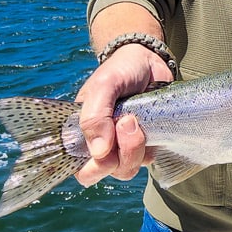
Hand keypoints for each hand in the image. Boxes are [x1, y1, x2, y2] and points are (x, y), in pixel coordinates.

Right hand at [74, 43, 172, 185]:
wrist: (149, 60)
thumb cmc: (120, 71)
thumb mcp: (104, 85)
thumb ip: (95, 116)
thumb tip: (98, 152)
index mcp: (82, 133)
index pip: (81, 168)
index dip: (94, 167)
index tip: (106, 148)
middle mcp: (102, 144)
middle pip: (107, 171)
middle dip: (121, 155)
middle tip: (128, 122)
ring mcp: (124, 145)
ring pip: (128, 168)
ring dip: (135, 147)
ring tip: (136, 118)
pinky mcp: (146, 144)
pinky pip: (147, 159)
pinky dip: (150, 144)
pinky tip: (148, 121)